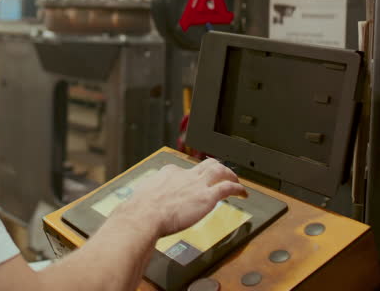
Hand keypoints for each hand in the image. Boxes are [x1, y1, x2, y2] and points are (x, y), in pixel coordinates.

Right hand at [120, 158, 246, 238]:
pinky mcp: (207, 196)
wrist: (144, 215)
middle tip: (221, 173)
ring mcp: (197, 184)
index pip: (183, 169)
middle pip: (206, 164)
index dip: (190, 175)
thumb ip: (146, 199)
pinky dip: (238, 188)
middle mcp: (184, 174)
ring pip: (220, 170)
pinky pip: (228, 188)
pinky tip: (243, 193)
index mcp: (168, 173)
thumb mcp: (142, 197)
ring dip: (230, 174)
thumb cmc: (140, 211)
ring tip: (236, 181)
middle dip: (215, 167)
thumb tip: (137, 207)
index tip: (192, 181)